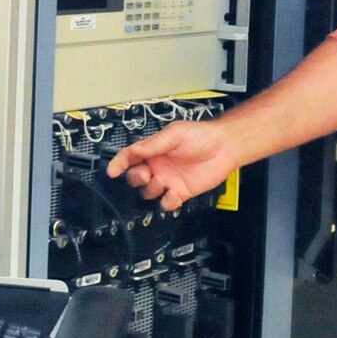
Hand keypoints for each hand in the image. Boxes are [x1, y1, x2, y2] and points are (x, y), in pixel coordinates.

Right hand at [106, 120, 237, 211]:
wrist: (224, 148)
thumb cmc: (200, 136)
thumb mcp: (174, 134)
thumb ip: (153, 144)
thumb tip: (132, 151)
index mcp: (153, 150)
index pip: (130, 157)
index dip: (118, 164)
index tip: (111, 171)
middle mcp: (158, 166)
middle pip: (135, 178)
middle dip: (135, 178)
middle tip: (146, 174)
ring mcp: (169, 181)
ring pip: (148, 192)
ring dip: (151, 189)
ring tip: (163, 181)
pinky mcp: (181, 193)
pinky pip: (167, 203)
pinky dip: (167, 202)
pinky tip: (174, 194)